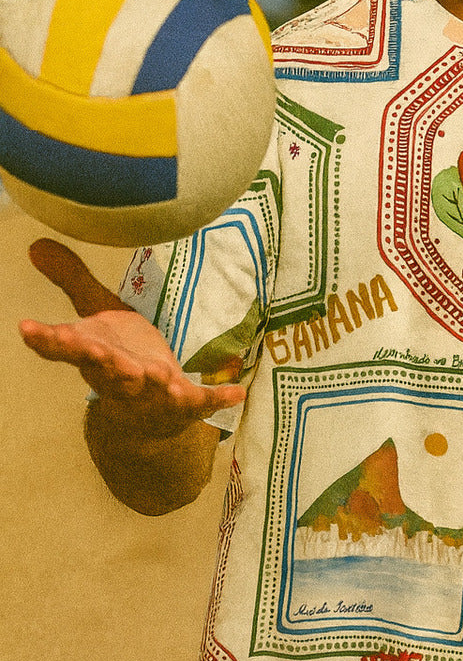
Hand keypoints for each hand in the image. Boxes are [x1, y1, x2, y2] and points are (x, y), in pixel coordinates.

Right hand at [20, 238, 244, 437]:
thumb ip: (73, 280)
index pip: (67, 347)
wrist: (145, 415)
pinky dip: (217, 398)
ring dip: (154, 383)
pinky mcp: (184, 404)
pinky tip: (237, 392)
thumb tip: (35, 244)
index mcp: (95, 353)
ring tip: (158, 374)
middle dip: (104, 362)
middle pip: (107, 369)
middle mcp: (118, 375)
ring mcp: (152, 393)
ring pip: (149, 389)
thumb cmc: (119, 356)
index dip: (48, 339)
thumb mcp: (97, 315)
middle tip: (97, 353)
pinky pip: (201, 402)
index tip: (26, 328)